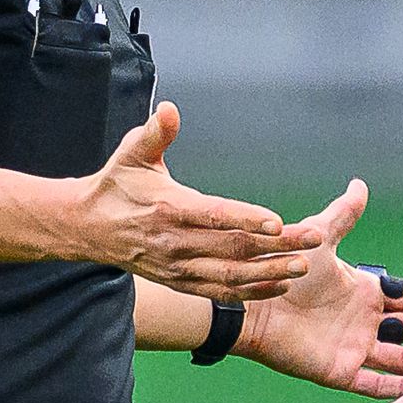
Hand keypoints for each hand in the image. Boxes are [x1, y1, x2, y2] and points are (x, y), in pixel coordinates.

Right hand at [59, 103, 338, 302]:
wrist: (87, 228)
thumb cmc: (116, 185)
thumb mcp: (131, 154)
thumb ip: (156, 133)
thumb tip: (171, 109)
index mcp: (169, 209)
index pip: (215, 216)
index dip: (248, 220)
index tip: (280, 222)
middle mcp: (175, 243)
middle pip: (234, 248)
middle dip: (278, 246)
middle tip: (314, 240)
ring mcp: (179, 268)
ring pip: (232, 276)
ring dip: (270, 273)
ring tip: (303, 266)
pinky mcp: (180, 282)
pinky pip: (221, 292)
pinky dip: (251, 291)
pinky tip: (278, 284)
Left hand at [240, 214, 402, 399]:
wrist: (249, 304)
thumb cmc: (281, 269)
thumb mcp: (318, 238)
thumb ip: (343, 217)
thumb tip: (360, 185)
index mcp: (364, 291)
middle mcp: (363, 321)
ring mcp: (353, 348)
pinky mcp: (338, 371)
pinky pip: (375, 383)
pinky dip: (401, 389)